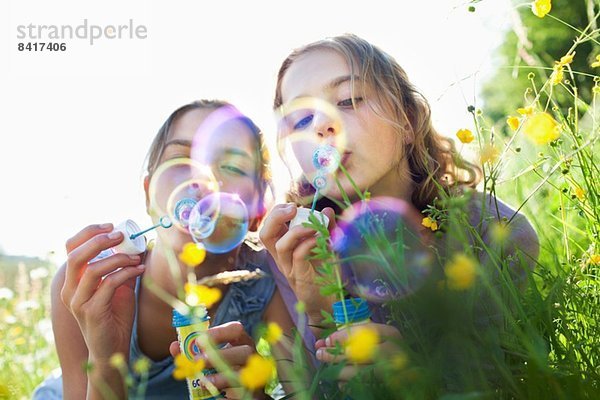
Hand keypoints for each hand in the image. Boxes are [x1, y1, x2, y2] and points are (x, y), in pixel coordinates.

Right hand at [61, 223, 144, 364]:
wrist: (112, 349)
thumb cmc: (115, 316)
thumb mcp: (120, 287)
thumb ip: (123, 267)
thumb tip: (141, 244)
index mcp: (73, 280)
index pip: (71, 248)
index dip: (89, 233)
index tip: (111, 226)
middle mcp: (70, 289)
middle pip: (76, 255)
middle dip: (99, 240)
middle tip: (120, 235)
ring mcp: (78, 302)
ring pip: (92, 269)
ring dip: (118, 258)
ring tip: (136, 258)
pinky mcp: (91, 312)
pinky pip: (108, 285)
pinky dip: (126, 273)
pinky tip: (139, 270)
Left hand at [169, 321, 269, 397]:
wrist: (238, 389)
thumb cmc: (221, 367)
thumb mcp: (209, 357)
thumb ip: (192, 351)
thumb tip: (175, 346)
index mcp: (241, 341)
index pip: (236, 329)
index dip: (219, 332)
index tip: (199, 339)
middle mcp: (250, 356)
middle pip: (244, 352)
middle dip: (221, 355)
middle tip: (199, 360)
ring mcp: (252, 375)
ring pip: (243, 375)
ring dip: (221, 377)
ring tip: (204, 382)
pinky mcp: (252, 393)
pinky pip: (241, 394)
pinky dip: (226, 397)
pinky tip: (215, 395)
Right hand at [259, 204, 336, 323]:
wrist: (329, 301)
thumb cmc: (324, 272)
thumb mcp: (326, 245)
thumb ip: (326, 228)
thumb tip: (327, 210)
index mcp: (284, 247)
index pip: (269, 227)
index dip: (277, 213)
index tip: (294, 206)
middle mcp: (282, 257)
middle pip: (265, 234)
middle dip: (276, 217)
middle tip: (293, 209)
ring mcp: (289, 268)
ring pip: (280, 245)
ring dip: (297, 230)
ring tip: (313, 226)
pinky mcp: (300, 277)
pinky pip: (298, 256)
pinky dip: (308, 244)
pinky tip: (320, 240)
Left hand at [314, 322, 401, 380]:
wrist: (409, 370)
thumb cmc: (387, 349)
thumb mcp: (375, 337)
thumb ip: (353, 336)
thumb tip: (325, 342)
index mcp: (390, 334)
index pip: (363, 332)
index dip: (343, 336)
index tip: (328, 340)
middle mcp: (392, 351)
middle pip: (359, 352)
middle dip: (335, 354)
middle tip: (321, 353)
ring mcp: (391, 370)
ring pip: (359, 372)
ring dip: (339, 371)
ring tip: (328, 370)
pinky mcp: (386, 384)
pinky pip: (362, 386)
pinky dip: (348, 384)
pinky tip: (341, 381)